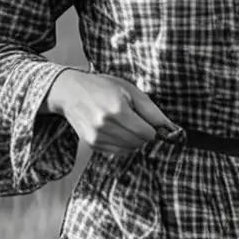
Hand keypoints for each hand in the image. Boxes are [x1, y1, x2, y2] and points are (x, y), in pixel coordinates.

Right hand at [47, 70, 180, 152]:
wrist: (70, 91)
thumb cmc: (102, 87)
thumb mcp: (129, 90)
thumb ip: (150, 110)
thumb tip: (168, 126)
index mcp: (117, 110)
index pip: (147, 134)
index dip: (152, 129)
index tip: (147, 121)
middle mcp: (105, 126)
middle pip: (139, 143)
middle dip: (143, 135)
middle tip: (136, 121)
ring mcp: (97, 137)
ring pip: (129, 150)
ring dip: (132, 140)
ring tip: (124, 124)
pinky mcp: (92, 144)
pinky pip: (117, 152)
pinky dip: (121, 144)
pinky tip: (115, 130)